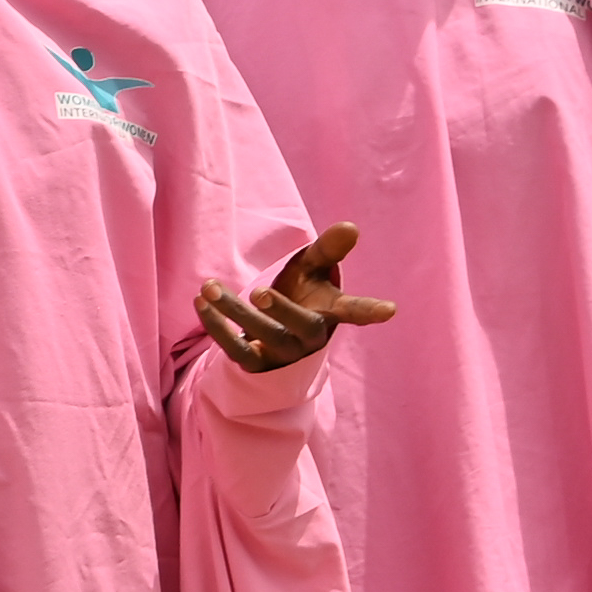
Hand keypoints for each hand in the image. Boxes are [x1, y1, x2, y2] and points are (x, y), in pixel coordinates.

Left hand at [198, 222, 398, 375]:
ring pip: (261, 336)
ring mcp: (282, 355)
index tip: (390, 310)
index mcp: (330, 314)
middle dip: (282, 310)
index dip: (369, 310)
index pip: (353, 312)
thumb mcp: (315, 269)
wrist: (277, 337)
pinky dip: (216, 326)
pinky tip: (202, 301)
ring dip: (234, 312)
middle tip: (260, 292)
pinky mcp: (255, 365)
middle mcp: (309, 338)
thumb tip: (350, 226)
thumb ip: (329, 249)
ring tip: (210, 287)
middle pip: (300, 327)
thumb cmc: (303, 295)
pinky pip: (235, 349)